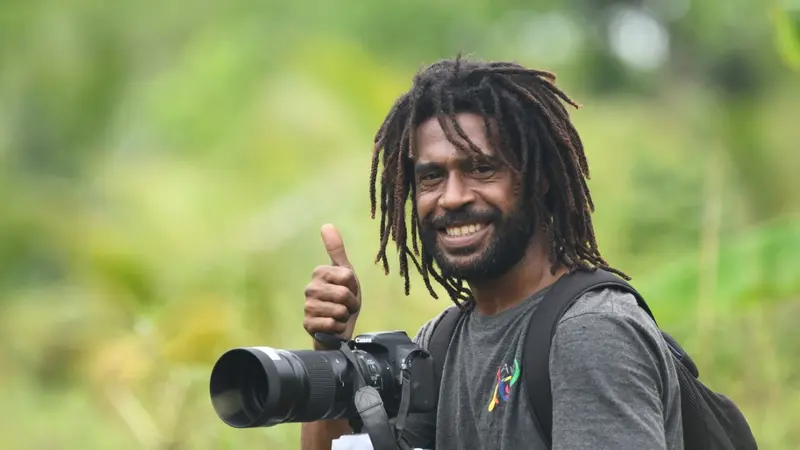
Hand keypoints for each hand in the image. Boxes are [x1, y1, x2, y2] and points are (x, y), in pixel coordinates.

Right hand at [303, 224, 361, 349]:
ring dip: (345, 316)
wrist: (339, 327)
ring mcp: (308, 307)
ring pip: (338, 310)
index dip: (353, 287)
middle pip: (343, 294)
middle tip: (345, 306)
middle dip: (351, 303)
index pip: (347, 276)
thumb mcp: (346, 273)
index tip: (349, 290)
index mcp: (319, 273)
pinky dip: (338, 327)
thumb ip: (336, 250)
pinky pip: (332, 324)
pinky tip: (332, 326)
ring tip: (339, 316)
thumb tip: (326, 224)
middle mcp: (310, 288)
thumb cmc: (344, 299)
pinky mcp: (308, 324)